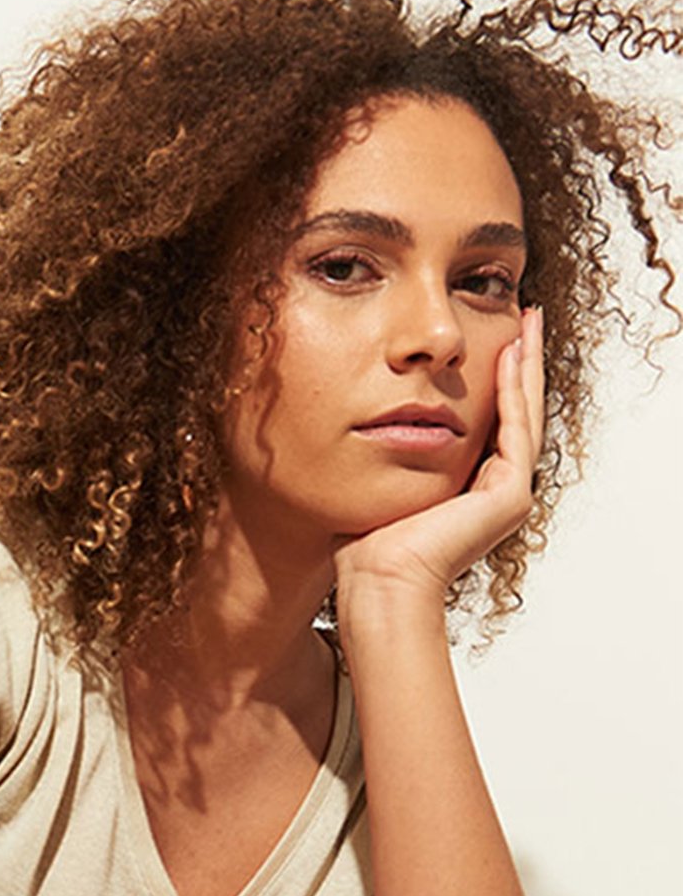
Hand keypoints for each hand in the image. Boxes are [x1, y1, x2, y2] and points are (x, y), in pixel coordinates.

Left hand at [334, 305, 544, 609]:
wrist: (380, 577)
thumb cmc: (367, 542)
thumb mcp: (384, 476)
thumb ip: (393, 446)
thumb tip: (371, 416)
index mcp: (470, 488)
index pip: (493, 420)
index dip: (496, 377)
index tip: (495, 336)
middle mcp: (496, 491)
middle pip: (517, 412)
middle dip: (520, 362)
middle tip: (526, 317)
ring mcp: (508, 495)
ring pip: (524, 415)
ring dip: (525, 366)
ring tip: (528, 322)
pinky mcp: (509, 497)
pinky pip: (515, 430)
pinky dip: (512, 390)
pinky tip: (509, 353)